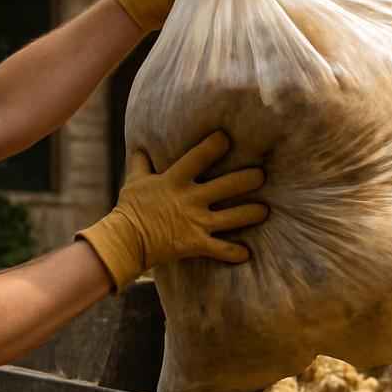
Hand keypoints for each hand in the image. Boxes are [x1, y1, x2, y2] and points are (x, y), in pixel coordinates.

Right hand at [77, 131, 268, 292]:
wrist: (126, 241)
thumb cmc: (130, 208)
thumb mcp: (135, 180)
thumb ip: (141, 163)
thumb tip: (140, 146)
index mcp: (175, 180)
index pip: (199, 157)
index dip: (215, 145)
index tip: (228, 137)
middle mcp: (190, 199)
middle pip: (226, 186)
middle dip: (247, 180)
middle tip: (262, 175)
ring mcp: (196, 222)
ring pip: (232, 217)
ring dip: (251, 213)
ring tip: (265, 210)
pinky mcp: (196, 243)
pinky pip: (220, 249)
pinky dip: (234, 253)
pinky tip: (247, 253)